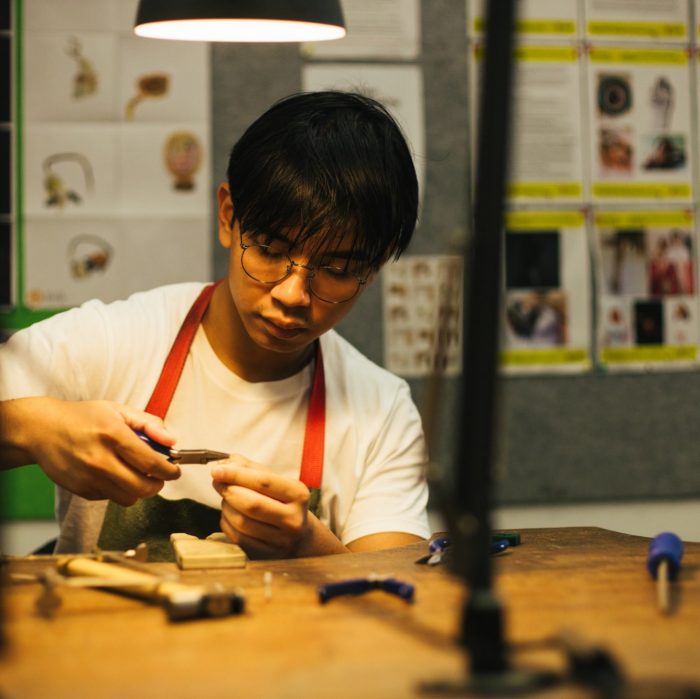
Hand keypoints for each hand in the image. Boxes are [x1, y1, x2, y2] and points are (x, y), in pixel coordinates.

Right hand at [5, 397, 179, 504]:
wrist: (42, 430)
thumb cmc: (83, 417)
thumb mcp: (118, 410)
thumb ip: (149, 423)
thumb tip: (171, 442)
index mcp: (113, 435)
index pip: (151, 462)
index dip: (170, 470)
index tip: (175, 470)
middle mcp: (100, 459)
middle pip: (143, 487)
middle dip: (158, 484)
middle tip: (160, 475)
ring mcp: (89, 477)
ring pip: (129, 498)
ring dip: (140, 490)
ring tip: (138, 475)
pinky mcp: (80, 490)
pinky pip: (111, 498)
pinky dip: (119, 491)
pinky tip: (115, 475)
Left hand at [211, 456, 336, 558]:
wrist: (298, 533)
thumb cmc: (281, 500)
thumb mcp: (274, 480)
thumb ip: (249, 468)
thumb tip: (223, 463)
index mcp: (298, 494)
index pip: (263, 482)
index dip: (236, 475)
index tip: (216, 470)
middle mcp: (293, 519)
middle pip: (251, 503)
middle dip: (228, 490)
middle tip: (217, 482)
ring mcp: (281, 540)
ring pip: (242, 522)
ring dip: (226, 507)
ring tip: (226, 499)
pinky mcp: (267, 555)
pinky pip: (237, 538)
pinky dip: (227, 523)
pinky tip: (229, 515)